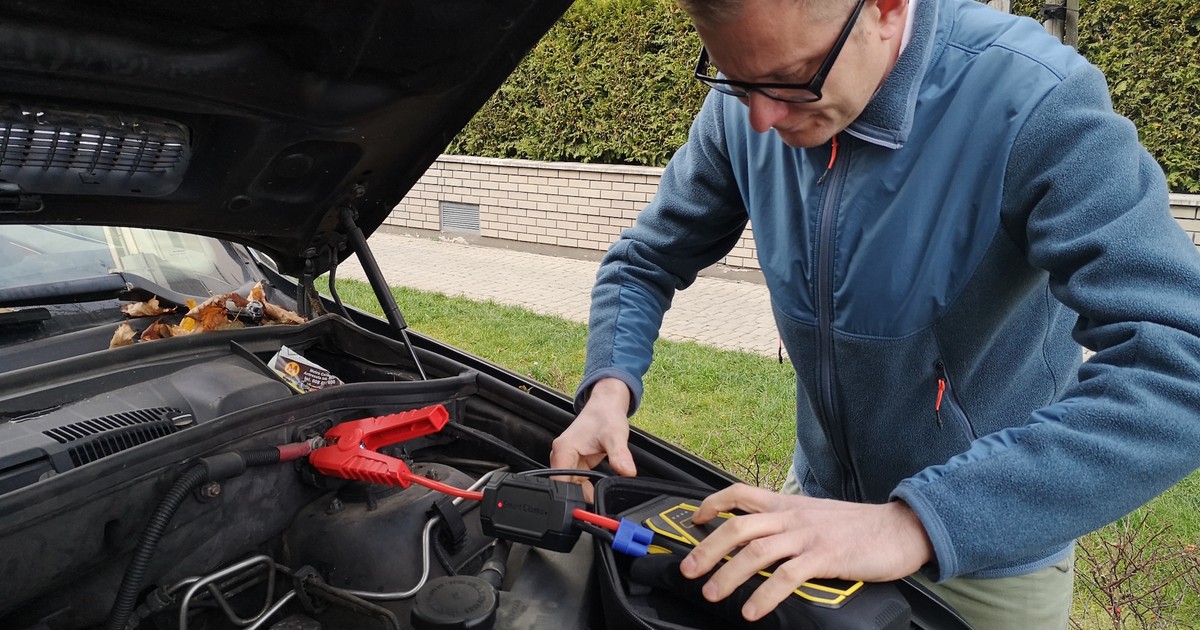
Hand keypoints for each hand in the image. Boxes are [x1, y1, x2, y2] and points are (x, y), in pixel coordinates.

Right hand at [550, 378, 637, 491]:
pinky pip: (578, 482)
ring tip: (601, 487)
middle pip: (564, 487)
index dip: (571, 496)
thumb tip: (627, 472)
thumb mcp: (615, 436)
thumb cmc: (606, 416)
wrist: (606, 406)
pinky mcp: (574, 463)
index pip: (559, 483)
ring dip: (585, 491)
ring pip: (571, 486)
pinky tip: (599, 482)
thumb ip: (620, 456)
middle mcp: (561, 455)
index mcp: (564, 449)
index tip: (589, 500)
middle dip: (580, 495)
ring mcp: (566, 460)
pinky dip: (588, 486)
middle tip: (599, 495)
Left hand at [678, 484, 932, 621]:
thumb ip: (787, 524)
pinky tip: (753, 610)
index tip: (695, 520)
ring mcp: (808, 536)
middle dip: (708, 548)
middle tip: (689, 570)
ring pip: (757, 550)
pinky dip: (766, 594)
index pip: (741, 493)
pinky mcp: (826, 557)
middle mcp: (792, 517)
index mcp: (788, 504)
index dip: (713, 504)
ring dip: (729, 574)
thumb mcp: (815, 516)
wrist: (900, 529)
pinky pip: (788, 576)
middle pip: (739, 526)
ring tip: (712, 594)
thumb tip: (759, 540)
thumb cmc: (857, 527)